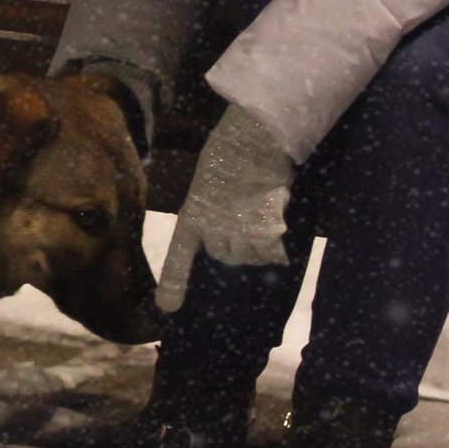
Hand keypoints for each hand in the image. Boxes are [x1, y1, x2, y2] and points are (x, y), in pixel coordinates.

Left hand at [153, 103, 294, 312]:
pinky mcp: (264, 230)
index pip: (180, 255)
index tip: (168, 309)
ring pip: (250, 256)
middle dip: (236, 247)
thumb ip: (215, 208)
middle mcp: (213, 228)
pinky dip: (278, 250)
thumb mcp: (211, 181)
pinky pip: (271, 252)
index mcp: (194, 214)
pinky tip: (280, 236)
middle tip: (247, 225)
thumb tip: (230, 229)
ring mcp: (238, 232)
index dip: (174, 284)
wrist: (253, 138)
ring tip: (264, 223)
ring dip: (259, 247)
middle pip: (225, 256)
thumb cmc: (231, 153)